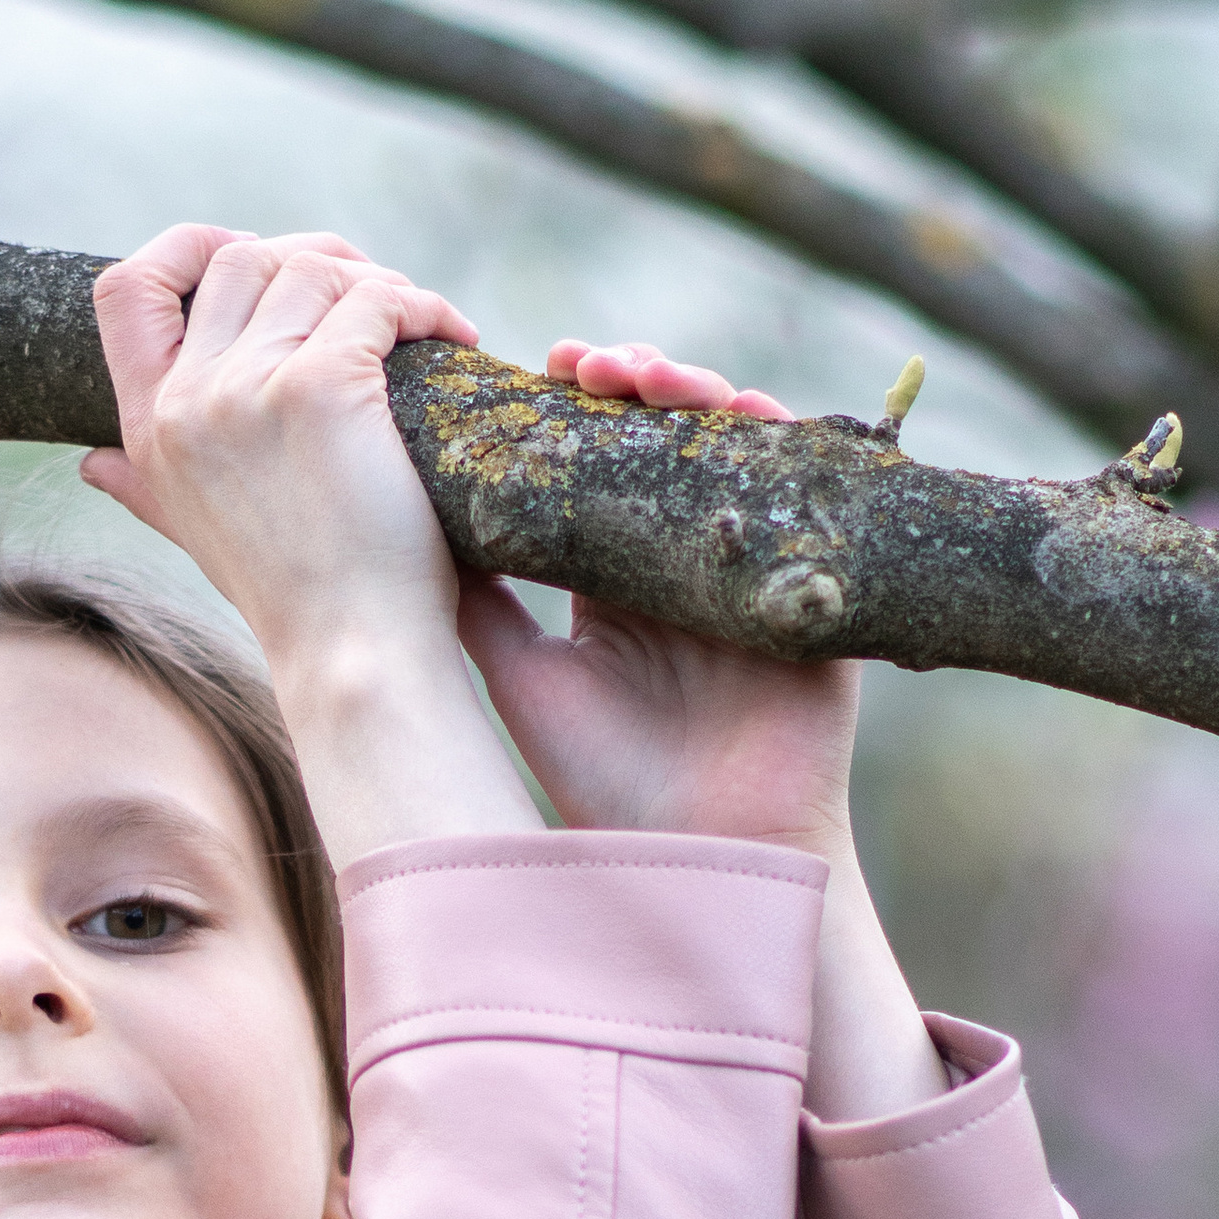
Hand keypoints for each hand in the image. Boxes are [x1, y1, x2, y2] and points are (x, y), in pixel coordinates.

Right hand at [85, 224, 535, 856]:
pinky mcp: (322, 388)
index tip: (257, 262)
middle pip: (240, 258)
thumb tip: (92, 464)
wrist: (352, 655)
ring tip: (420, 326)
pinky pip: (377, 299)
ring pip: (314, 269)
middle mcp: (188, 402)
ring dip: (379, 283)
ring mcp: (250, 390)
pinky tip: (454, 339)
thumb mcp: (196, 533)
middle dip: (314, 261)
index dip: (189, 248)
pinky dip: (424, 307)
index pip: (124, 286)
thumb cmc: (293, 598)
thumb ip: (144, 486)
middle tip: (371, 300)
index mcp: (148, 428)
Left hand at [458, 334, 856, 850]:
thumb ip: (477, 607)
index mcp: (618, 578)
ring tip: (644, 377)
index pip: (601, 463)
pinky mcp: (812, 578)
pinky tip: (742, 408)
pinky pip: (812, 488)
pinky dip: (782, 438)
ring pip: (732, 445)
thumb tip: (406, 526)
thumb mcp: (523, 678)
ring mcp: (752, 562)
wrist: (703, 853)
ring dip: (695, 394)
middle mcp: (687, 559)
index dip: (575, 408)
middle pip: (667, 436)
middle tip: (585, 365)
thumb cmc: (608, 782)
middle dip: (631, 383)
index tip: (537, 370)